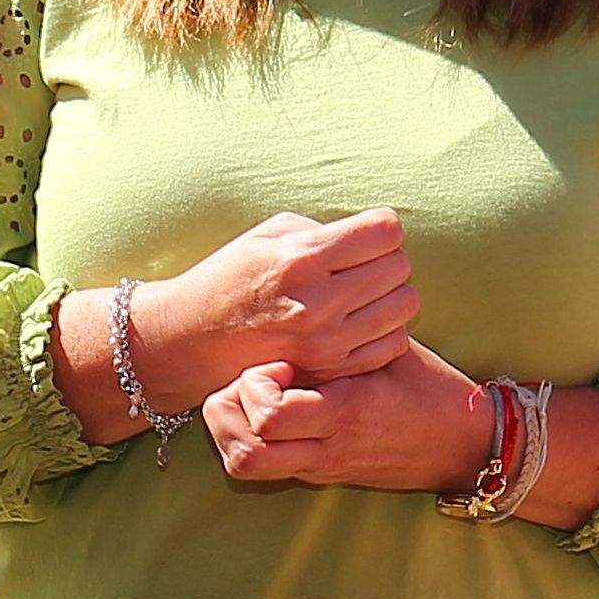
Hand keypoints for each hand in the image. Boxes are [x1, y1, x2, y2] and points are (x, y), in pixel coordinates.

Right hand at [133, 209, 416, 407]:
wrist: (192, 340)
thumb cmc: (232, 279)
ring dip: (390, 294)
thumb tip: (373, 235)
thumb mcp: (268, 236)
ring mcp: (327, 343)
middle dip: (385, 259)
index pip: (386, 231)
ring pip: (405, 305)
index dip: (380, 228)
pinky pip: (394, 343)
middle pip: (400, 266)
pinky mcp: (333, 371)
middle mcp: (318, 303)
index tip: (366, 234)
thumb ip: (325, 231)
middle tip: (360, 265)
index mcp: (301, 259)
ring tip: (360, 293)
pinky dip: (385, 329)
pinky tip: (358, 322)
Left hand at [203, 342, 498, 494]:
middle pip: (245, 454)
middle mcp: (326, 448)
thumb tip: (310, 293)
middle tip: (247, 381)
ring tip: (248, 397)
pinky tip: (267, 409)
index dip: (256, 382)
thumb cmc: (431, 390)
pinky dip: (250, 438)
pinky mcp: (321, 475)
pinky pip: (264, 466)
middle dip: (229, 414)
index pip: (270, 414)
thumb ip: (350, 335)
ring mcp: (320, 467)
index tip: (278, 360)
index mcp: (346, 412)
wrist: (462, 447)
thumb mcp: (394, 354)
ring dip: (233, 431)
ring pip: (247, 467)